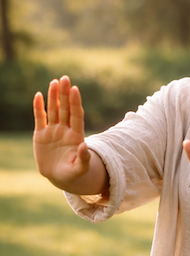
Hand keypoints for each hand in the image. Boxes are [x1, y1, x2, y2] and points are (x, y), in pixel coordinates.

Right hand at [33, 76, 92, 190]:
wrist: (59, 176)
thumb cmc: (72, 173)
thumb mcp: (80, 169)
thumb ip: (84, 158)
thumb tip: (84, 146)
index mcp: (76, 136)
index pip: (76, 116)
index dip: (76, 103)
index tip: (75, 90)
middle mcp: (65, 130)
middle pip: (65, 108)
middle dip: (65, 94)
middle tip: (65, 78)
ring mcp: (53, 131)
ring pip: (53, 110)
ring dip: (53, 97)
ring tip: (54, 82)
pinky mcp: (41, 134)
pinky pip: (40, 118)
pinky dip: (38, 107)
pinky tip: (38, 95)